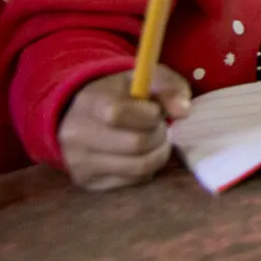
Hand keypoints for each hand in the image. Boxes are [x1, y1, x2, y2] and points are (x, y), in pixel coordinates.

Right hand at [57, 67, 190, 189]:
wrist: (79, 116)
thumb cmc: (119, 94)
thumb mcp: (144, 79)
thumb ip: (169, 87)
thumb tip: (184, 111)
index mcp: (88, 103)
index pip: (118, 114)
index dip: (149, 114)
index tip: (156, 111)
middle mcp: (77, 136)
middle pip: (135, 144)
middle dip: (159, 134)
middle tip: (160, 127)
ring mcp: (80, 162)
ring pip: (138, 166)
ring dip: (159, 153)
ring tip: (156, 141)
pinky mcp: (89, 182)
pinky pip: (134, 181)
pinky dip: (148, 168)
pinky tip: (143, 154)